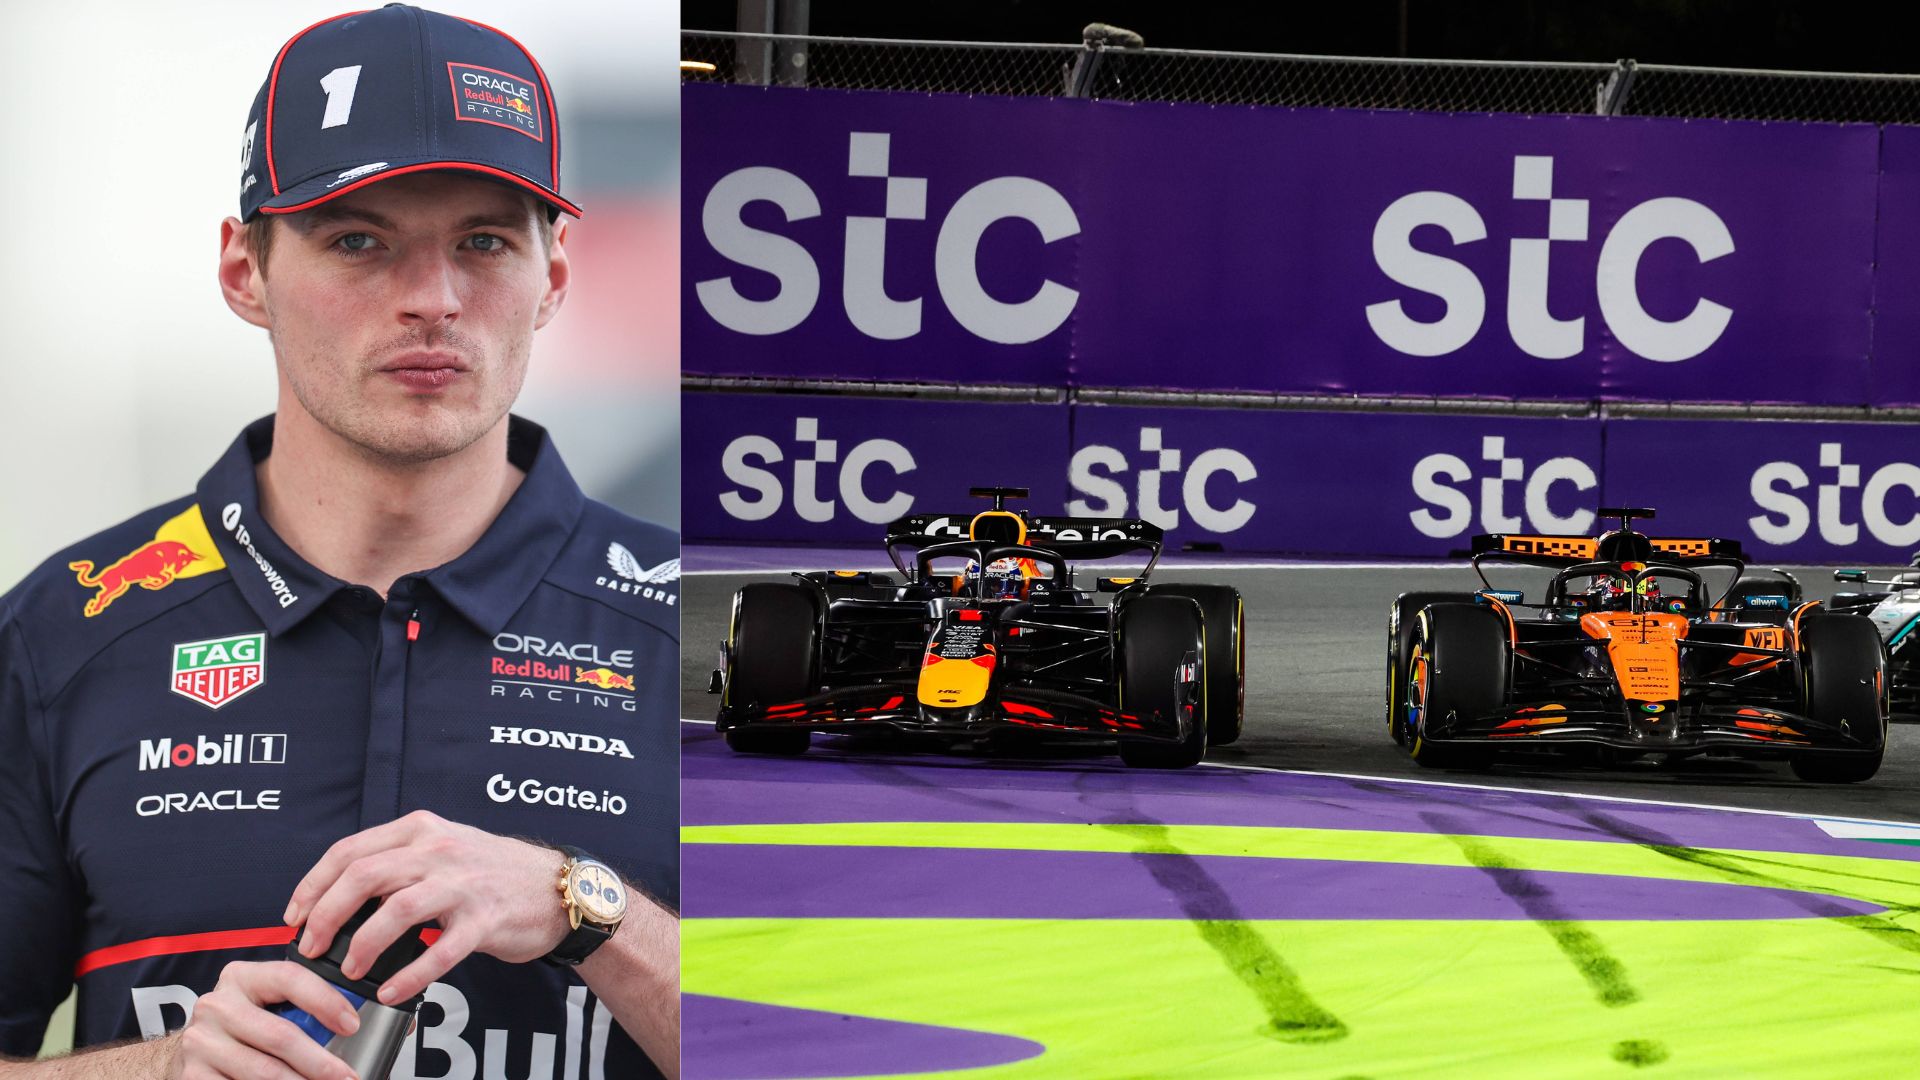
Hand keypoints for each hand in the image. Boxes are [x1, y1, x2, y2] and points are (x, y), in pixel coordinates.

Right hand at [165, 960, 359, 1079]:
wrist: (197, 1051)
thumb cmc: (243, 1024)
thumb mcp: (266, 1003)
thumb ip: (298, 1006)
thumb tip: (347, 1022)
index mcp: (242, 977)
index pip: (290, 978)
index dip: (326, 1001)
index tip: (352, 1025)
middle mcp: (216, 1006)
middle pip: (280, 1035)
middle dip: (320, 1062)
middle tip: (346, 1076)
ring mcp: (201, 1042)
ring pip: (264, 1071)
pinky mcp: (193, 1075)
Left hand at [283, 810, 567, 1004]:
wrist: (558, 888)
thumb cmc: (494, 874)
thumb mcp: (443, 849)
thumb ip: (399, 864)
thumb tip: (341, 900)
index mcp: (420, 829)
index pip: (349, 851)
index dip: (313, 885)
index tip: (294, 916)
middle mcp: (438, 849)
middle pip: (363, 875)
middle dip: (325, 916)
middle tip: (310, 947)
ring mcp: (463, 883)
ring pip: (396, 910)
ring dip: (361, 944)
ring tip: (349, 970)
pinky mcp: (485, 919)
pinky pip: (440, 951)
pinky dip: (409, 975)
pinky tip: (391, 991)